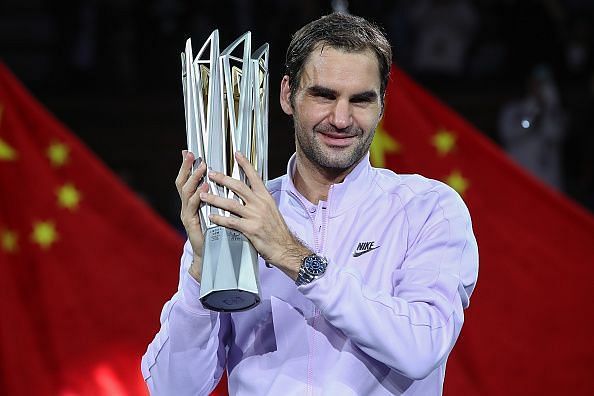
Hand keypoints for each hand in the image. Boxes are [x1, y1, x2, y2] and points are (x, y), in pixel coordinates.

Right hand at [175, 150, 208, 281]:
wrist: (212, 254)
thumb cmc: (217, 231)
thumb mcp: (216, 210)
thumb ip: (217, 196)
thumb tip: (224, 179)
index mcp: (193, 201)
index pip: (188, 179)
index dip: (187, 166)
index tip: (188, 151)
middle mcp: (187, 206)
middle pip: (182, 182)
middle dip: (186, 167)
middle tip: (191, 154)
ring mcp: (187, 214)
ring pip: (186, 192)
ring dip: (194, 179)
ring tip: (202, 168)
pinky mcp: (191, 224)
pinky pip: (193, 207)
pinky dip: (198, 197)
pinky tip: (204, 189)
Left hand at [200, 152, 310, 279]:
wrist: (285, 247)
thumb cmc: (277, 231)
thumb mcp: (271, 210)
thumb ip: (259, 201)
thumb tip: (249, 192)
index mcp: (265, 197)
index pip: (254, 176)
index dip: (245, 164)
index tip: (237, 153)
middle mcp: (260, 204)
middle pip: (238, 187)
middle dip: (223, 179)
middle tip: (211, 173)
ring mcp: (255, 216)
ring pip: (231, 204)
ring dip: (215, 198)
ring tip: (203, 194)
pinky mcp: (250, 229)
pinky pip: (231, 222)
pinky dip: (219, 218)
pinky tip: (211, 216)